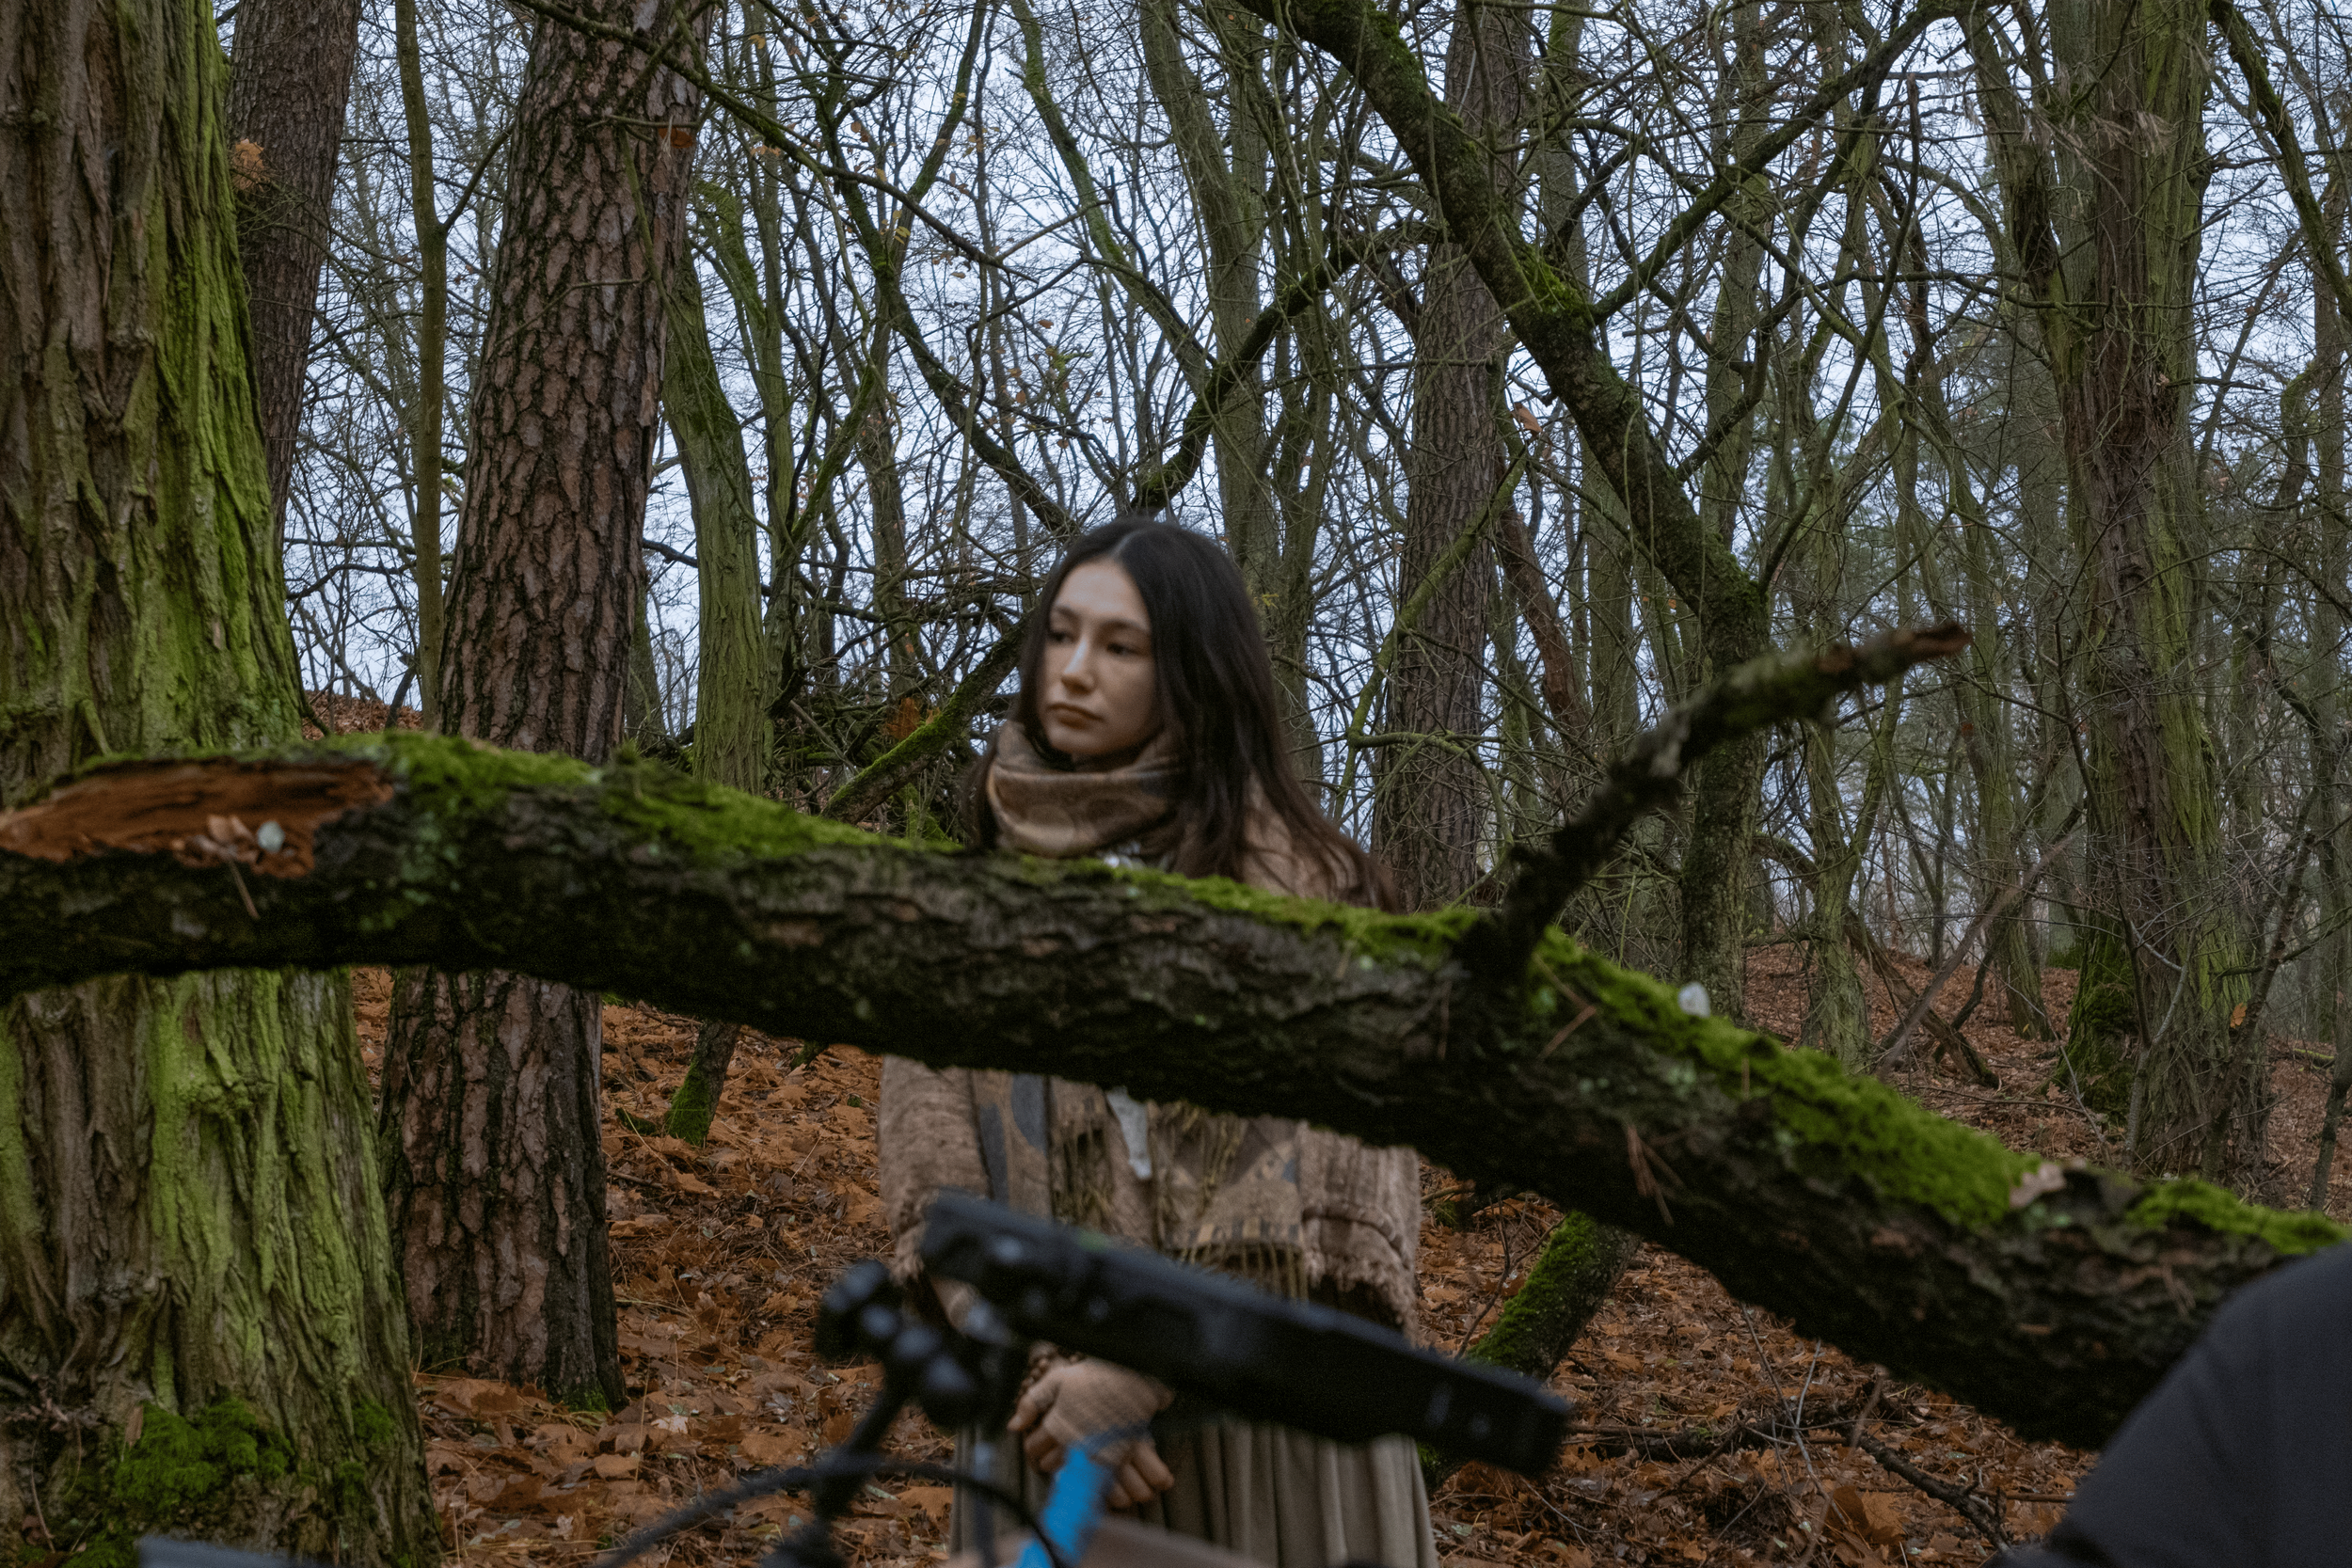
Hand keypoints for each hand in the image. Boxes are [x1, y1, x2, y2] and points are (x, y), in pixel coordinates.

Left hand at [1007, 1360, 1175, 1508]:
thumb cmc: (1096, 1376)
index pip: (1033, 1448)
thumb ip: (1032, 1402)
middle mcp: (1072, 1442)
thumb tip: (1014, 1425)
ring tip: (1070, 1453)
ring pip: (1068, 1473)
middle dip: (1046, 1456)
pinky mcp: (1113, 1459)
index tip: (1038, 1440)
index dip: (1033, 1443)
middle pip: (1047, 1464)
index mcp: (1057, 1424)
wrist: (1133, 1378)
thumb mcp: (1058, 1379)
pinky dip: (1086, 1473)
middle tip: (1053, 1447)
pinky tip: (1087, 1462)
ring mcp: (1093, 1452)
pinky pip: (1091, 1477)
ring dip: (1065, 1465)